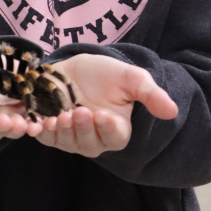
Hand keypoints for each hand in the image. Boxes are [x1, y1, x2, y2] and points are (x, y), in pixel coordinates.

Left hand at [35, 53, 177, 157]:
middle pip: (90, 145)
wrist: (75, 65)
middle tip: (80, 111)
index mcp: (116, 128)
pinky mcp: (49, 129)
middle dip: (84, 129)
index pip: (115, 138)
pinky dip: (41, 133)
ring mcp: (71, 136)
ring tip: (60, 116)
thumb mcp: (131, 78)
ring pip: (67, 143)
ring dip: (63, 132)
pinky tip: (37, 123)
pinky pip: (45, 137)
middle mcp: (94, 137)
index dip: (108, 129)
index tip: (103, 115)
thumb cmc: (106, 73)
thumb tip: (172, 112)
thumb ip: (150, 94)